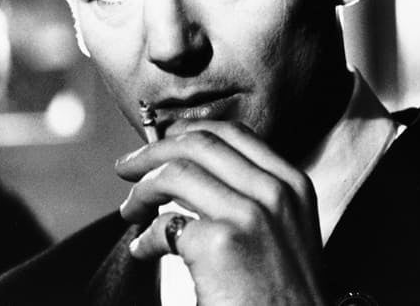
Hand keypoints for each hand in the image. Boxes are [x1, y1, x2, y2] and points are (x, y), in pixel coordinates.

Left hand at [115, 120, 327, 304]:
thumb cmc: (280, 294)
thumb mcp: (284, 231)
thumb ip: (251, 195)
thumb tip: (188, 168)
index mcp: (292, 183)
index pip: (233, 133)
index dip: (186, 131)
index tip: (159, 140)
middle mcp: (275, 192)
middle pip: (199, 144)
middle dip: (152, 152)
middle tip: (127, 168)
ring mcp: (250, 215)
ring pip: (176, 173)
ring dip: (141, 191)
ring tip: (129, 211)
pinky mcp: (221, 244)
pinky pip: (165, 224)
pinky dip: (144, 238)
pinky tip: (143, 251)